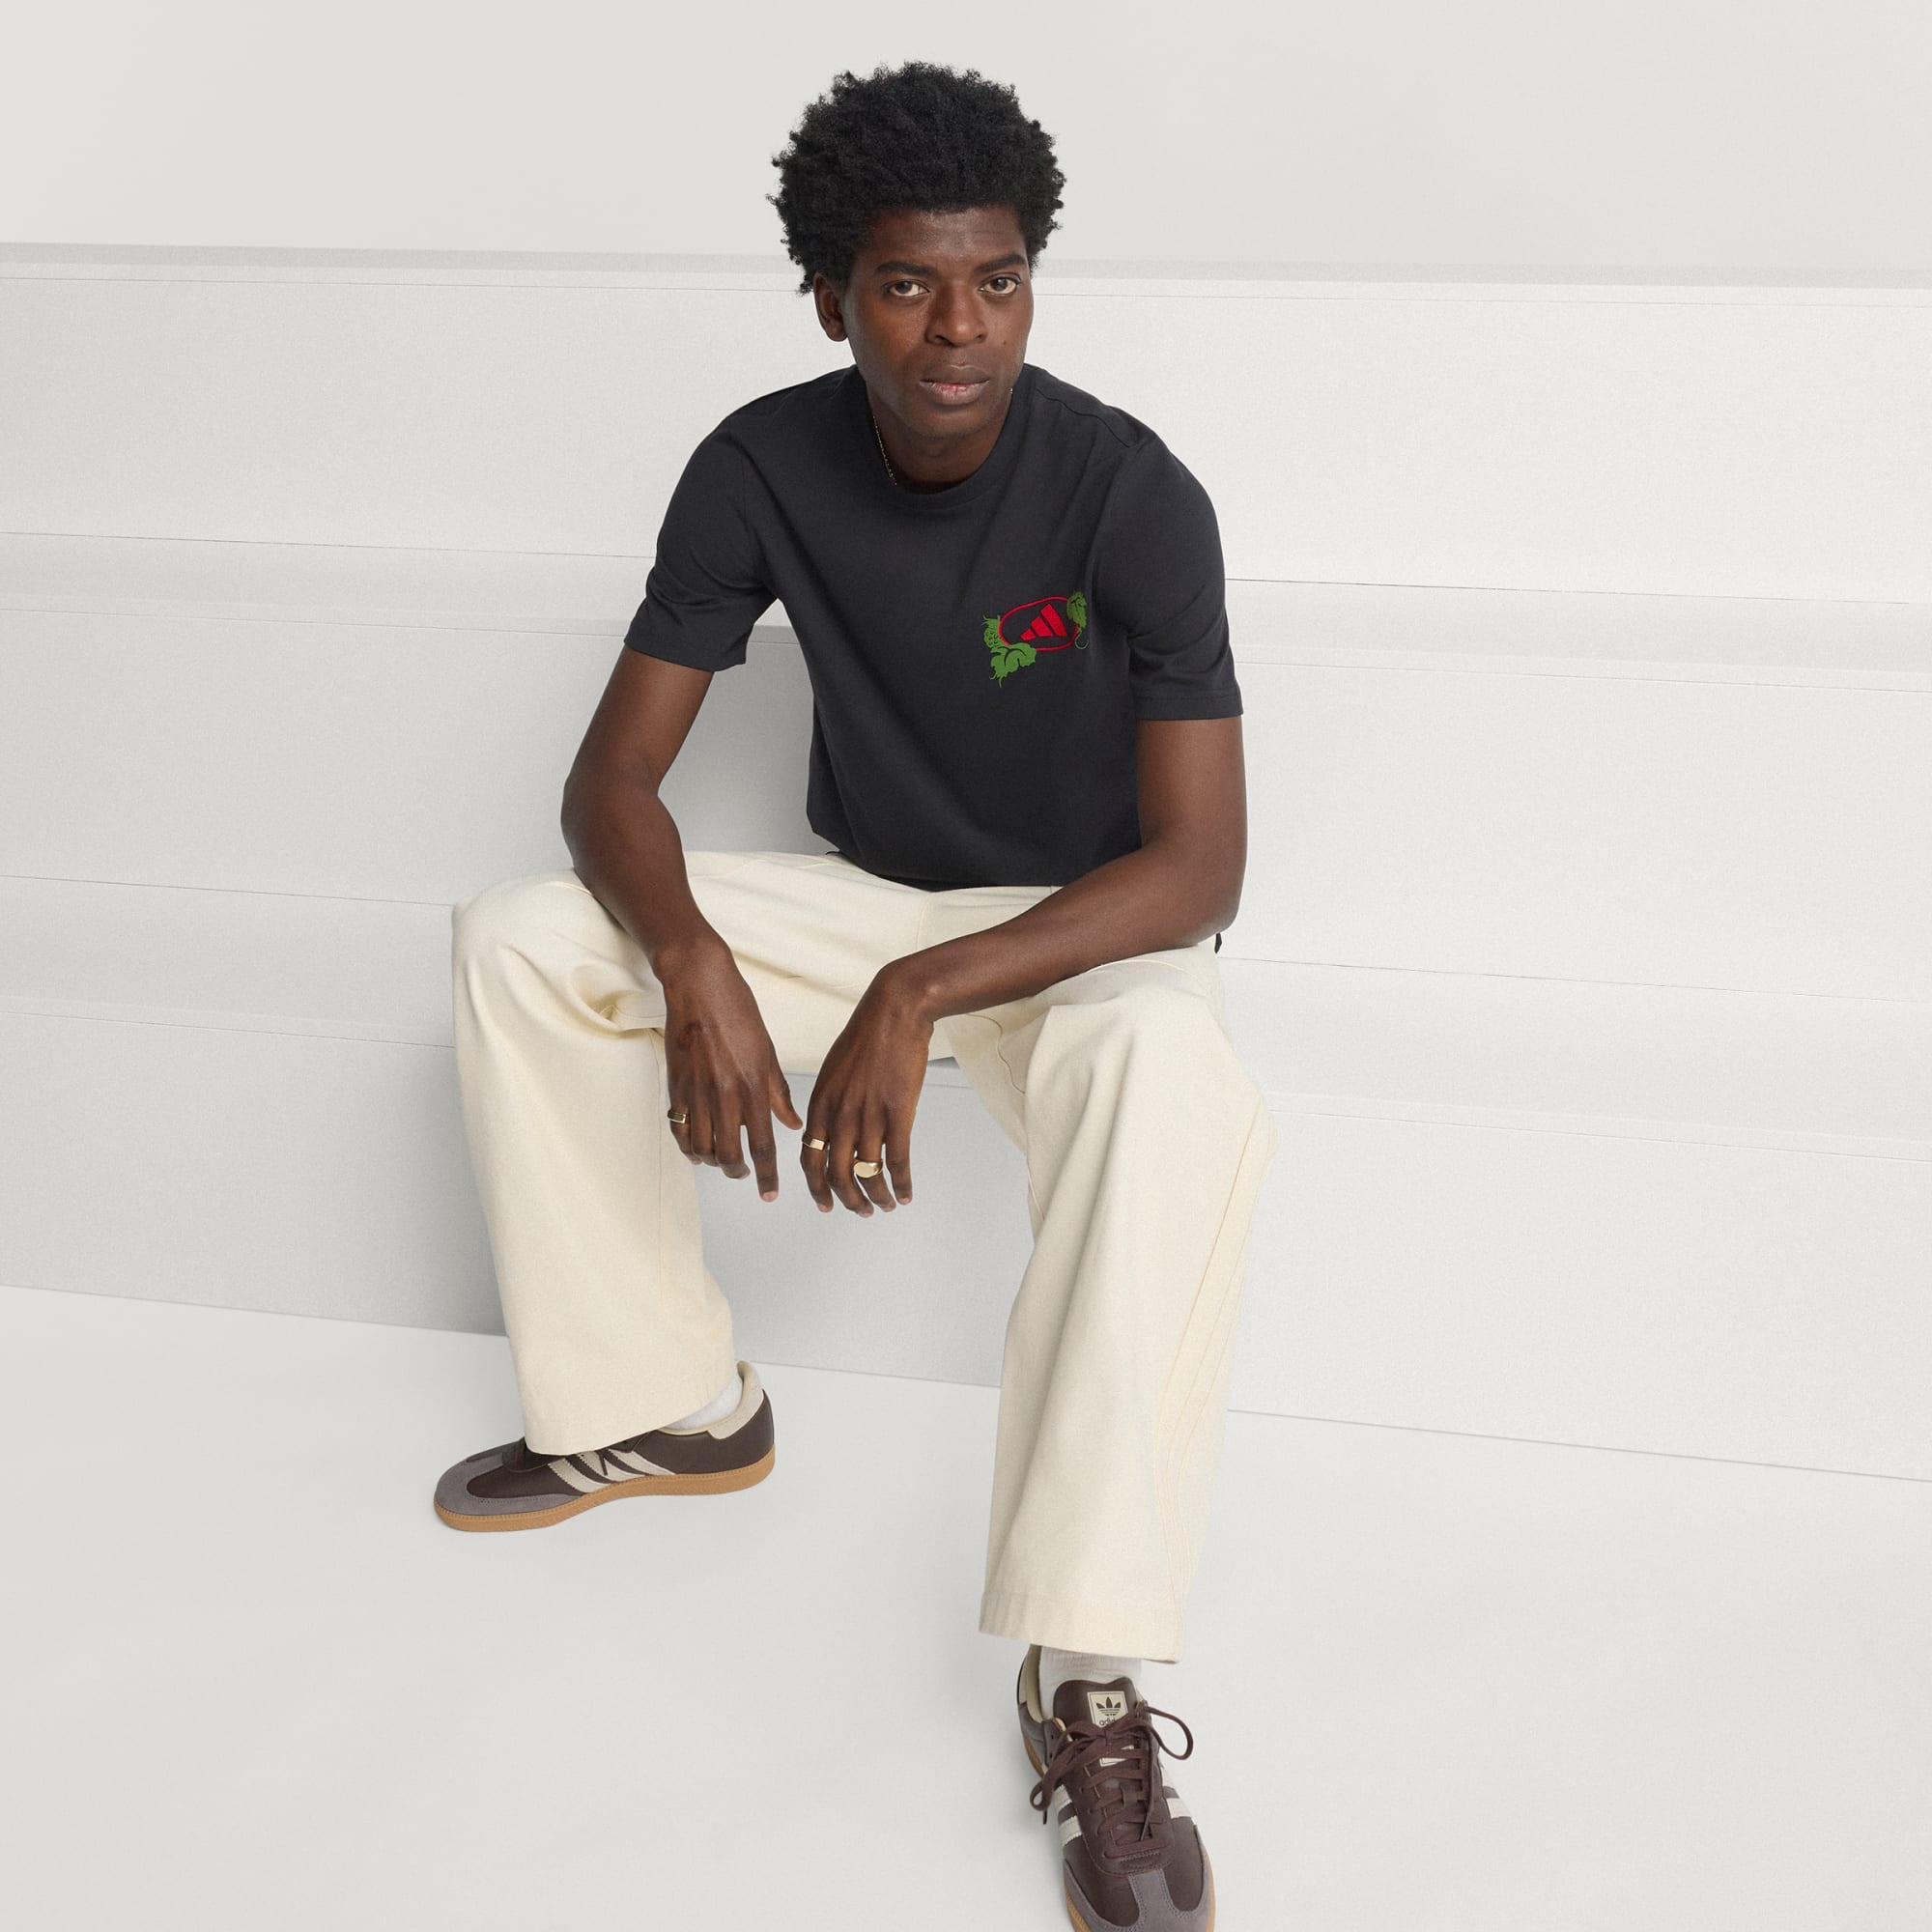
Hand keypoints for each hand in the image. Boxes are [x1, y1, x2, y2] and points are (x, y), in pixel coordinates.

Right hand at [660, 940, 802, 1200]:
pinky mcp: (676, 1087)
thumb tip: (793, 1124)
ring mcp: (697, 1094)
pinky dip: (688, 1147)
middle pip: (729, 1155)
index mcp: (754, 1089)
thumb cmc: (738, 1013)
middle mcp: (726, 1097)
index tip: (769, 1194)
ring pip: (702, 1148)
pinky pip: (680, 1130)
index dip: (766, 1175)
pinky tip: (697, 1148)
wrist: (699, 987)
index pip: (763, 1146)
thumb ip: (778, 1093)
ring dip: (712, 1162)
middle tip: (744, 1174)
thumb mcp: (768, 1053)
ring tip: (721, 1160)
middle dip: (738, 1172)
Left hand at [801, 968, 933, 1215]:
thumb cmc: (866, 1036)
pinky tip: (907, 1193)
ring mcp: (868, 1114)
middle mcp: (839, 1114)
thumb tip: (819, 1128)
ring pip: (866, 1173)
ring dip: (876, 1197)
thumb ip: (826, 1103)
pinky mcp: (897, 1111)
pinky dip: (901, 1183)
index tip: (826, 1204)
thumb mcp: (833, 1070)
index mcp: (820, 1104)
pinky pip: (896, 1160)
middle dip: (846, 1201)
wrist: (894, 1011)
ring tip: (885, 1207)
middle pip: (836, 1174)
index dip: (817, 1187)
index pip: (810, 1159)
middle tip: (860, 1212)